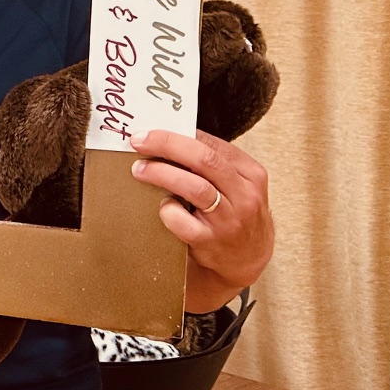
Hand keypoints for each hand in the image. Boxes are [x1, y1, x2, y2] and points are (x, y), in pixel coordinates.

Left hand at [130, 129, 273, 312]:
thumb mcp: (237, 184)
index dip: (177, 135)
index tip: (150, 131)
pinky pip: (183, 222)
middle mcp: (244, 195)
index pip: (213, 144)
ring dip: (162, 174)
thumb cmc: (235, 212)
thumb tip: (170, 137)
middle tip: (138, 142)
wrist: (248, 258)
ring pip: (195, 188)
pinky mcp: (210, 242)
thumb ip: (213, 163)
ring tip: (139, 169)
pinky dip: (167, 210)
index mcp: (251, 174)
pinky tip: (161, 207)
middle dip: (167, 145)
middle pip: (204, 160)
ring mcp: (228, 220)